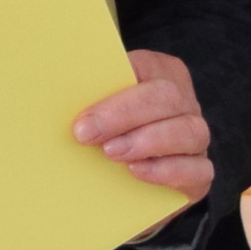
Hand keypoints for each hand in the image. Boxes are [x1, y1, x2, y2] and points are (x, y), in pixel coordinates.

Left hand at [72, 48, 213, 236]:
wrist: (126, 181)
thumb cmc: (107, 131)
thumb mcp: (97, 108)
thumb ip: (86, 97)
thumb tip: (50, 96)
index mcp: (158, 72)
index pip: (145, 69)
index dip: (114, 94)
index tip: (81, 118)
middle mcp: (182, 101)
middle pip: (165, 98)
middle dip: (124, 115)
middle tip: (87, 134)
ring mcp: (195, 136)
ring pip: (188, 131)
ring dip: (147, 141)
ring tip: (112, 154)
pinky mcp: (200, 172)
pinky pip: (197, 169)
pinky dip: (167, 170)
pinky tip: (137, 172)